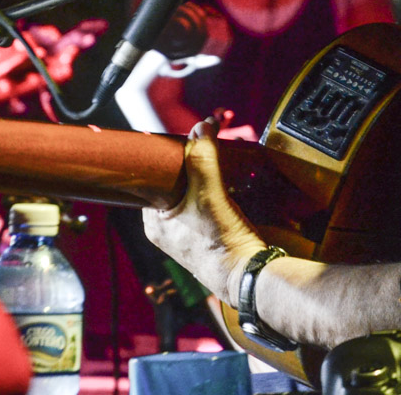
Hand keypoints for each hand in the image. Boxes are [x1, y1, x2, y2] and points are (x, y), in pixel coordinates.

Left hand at [142, 118, 265, 305]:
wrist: (247, 275)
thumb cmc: (220, 243)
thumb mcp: (209, 193)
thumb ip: (203, 158)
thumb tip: (202, 126)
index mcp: (153, 221)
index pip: (153, 179)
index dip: (168, 160)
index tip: (183, 144)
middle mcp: (166, 229)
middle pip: (173, 184)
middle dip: (191, 166)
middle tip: (205, 149)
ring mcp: (186, 233)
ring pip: (190, 194)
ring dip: (204, 177)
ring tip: (217, 162)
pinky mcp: (206, 236)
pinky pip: (204, 206)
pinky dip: (214, 191)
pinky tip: (226, 183)